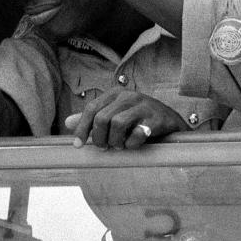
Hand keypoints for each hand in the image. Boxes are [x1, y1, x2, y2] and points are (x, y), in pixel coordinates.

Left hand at [64, 88, 188, 148]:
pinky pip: (137, 134)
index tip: (78, 145)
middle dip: (99, 138)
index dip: (82, 128)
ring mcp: (145, 106)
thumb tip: (68, 122)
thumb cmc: (140, 120)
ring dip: (115, 141)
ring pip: (117, 124)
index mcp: (117, 93)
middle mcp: (130, 95)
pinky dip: (132, 144)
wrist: (172, 123)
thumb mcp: (116, 115)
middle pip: (102, 118)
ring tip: (119, 146)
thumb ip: (93, 118)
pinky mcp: (157, 118)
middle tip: (104, 148)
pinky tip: (134, 145)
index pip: (91, 108)